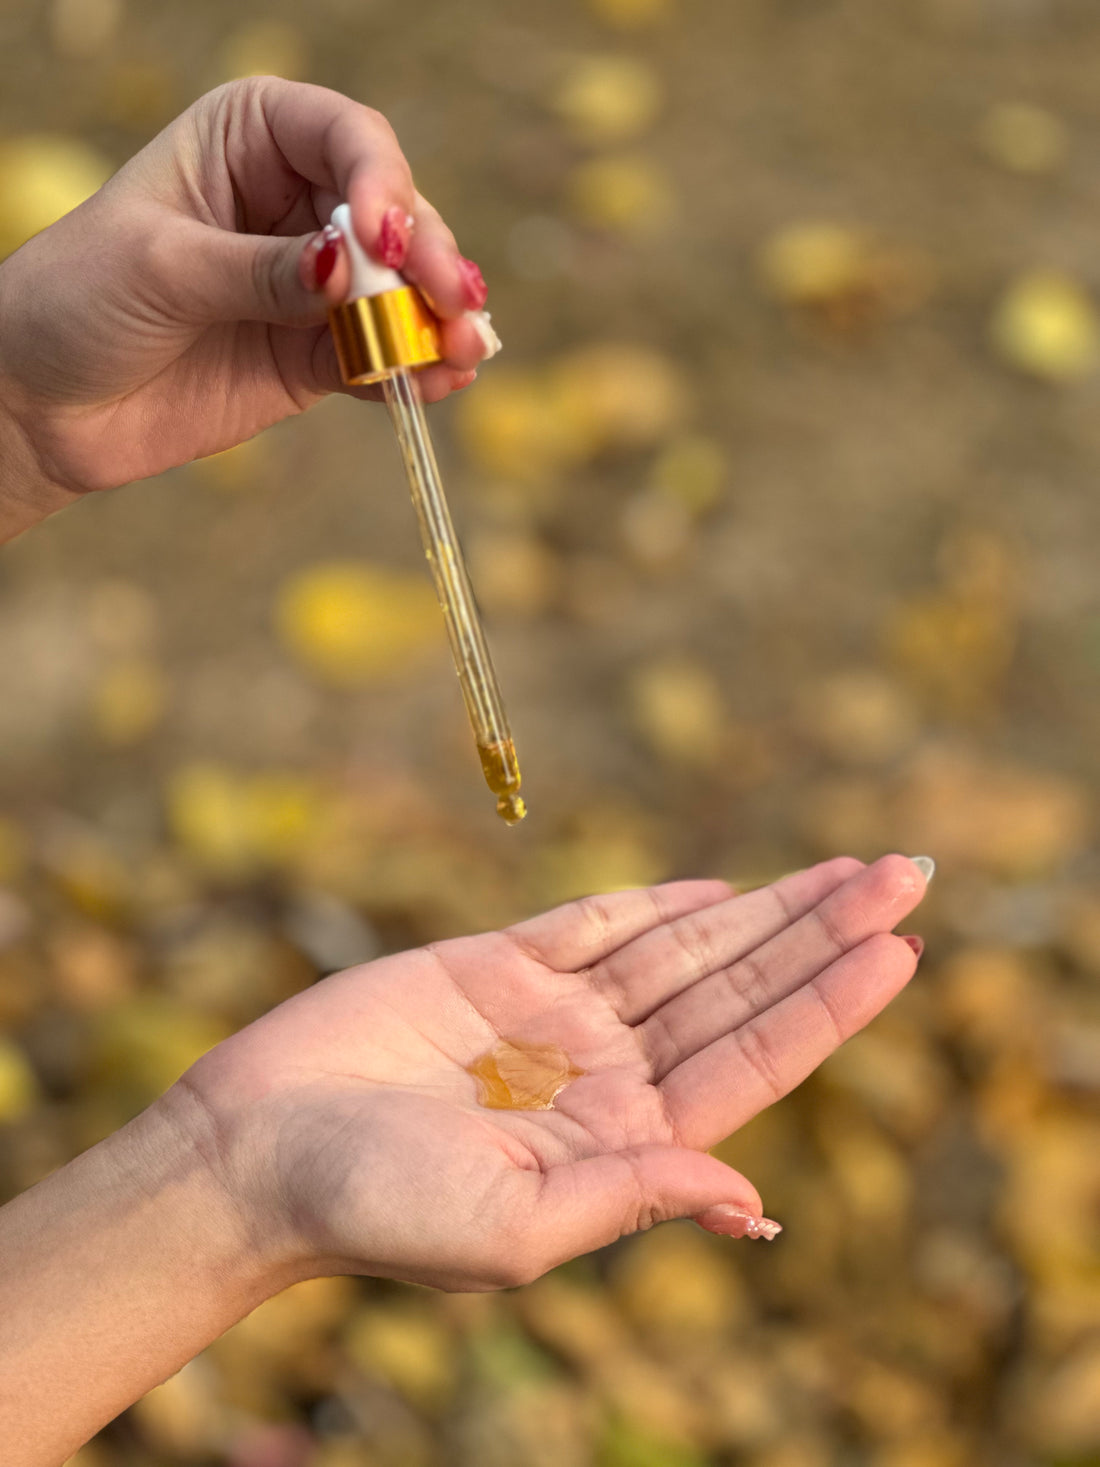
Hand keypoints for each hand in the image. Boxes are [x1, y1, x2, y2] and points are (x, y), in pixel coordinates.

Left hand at [0, 77, 489, 507]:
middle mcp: (294, 202)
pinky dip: (414, 370)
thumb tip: (347, 271)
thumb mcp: (164, 268)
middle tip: (453, 302)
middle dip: (427, 259)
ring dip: (438, 320)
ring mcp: (312, 285)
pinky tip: (438, 383)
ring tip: (462, 350)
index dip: (382, 182)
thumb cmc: (81, 301)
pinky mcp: (318, 356)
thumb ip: (260, 270)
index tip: (387, 240)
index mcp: (249, 139)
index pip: (345, 138)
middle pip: (394, 216)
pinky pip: (382, 356)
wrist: (44, 403)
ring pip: (400, 291)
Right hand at [173, 854, 928, 1291]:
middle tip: (907, 875)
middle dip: (822, 934)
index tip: (898, 950)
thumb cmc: (373, 1209)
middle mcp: (601, 1075)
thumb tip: (752, 1202)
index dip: (827, 1007)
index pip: (750, 1064)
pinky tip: (722, 889)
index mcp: (618, 1141)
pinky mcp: (493, 965)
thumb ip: (633, 1196)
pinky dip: (659, 902)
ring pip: (683, 948)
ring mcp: (551, 1017)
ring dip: (765, 908)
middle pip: (737, 991)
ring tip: (850, 869)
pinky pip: (594, 923)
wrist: (253, 1152)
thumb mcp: (515, 1229)